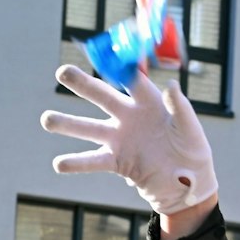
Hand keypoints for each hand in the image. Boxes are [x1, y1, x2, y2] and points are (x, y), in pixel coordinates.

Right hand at [41, 66, 217, 215]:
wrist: (188, 183)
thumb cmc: (192, 150)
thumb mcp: (191, 129)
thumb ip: (180, 108)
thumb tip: (171, 86)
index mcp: (149, 102)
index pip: (131, 80)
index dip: (119, 67)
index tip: (105, 56)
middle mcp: (129, 116)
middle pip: (102, 96)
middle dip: (82, 84)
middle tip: (62, 72)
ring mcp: (120, 139)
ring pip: (90, 129)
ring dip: (68, 124)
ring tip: (46, 120)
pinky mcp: (117, 162)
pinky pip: (94, 161)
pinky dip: (76, 163)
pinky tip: (59, 164)